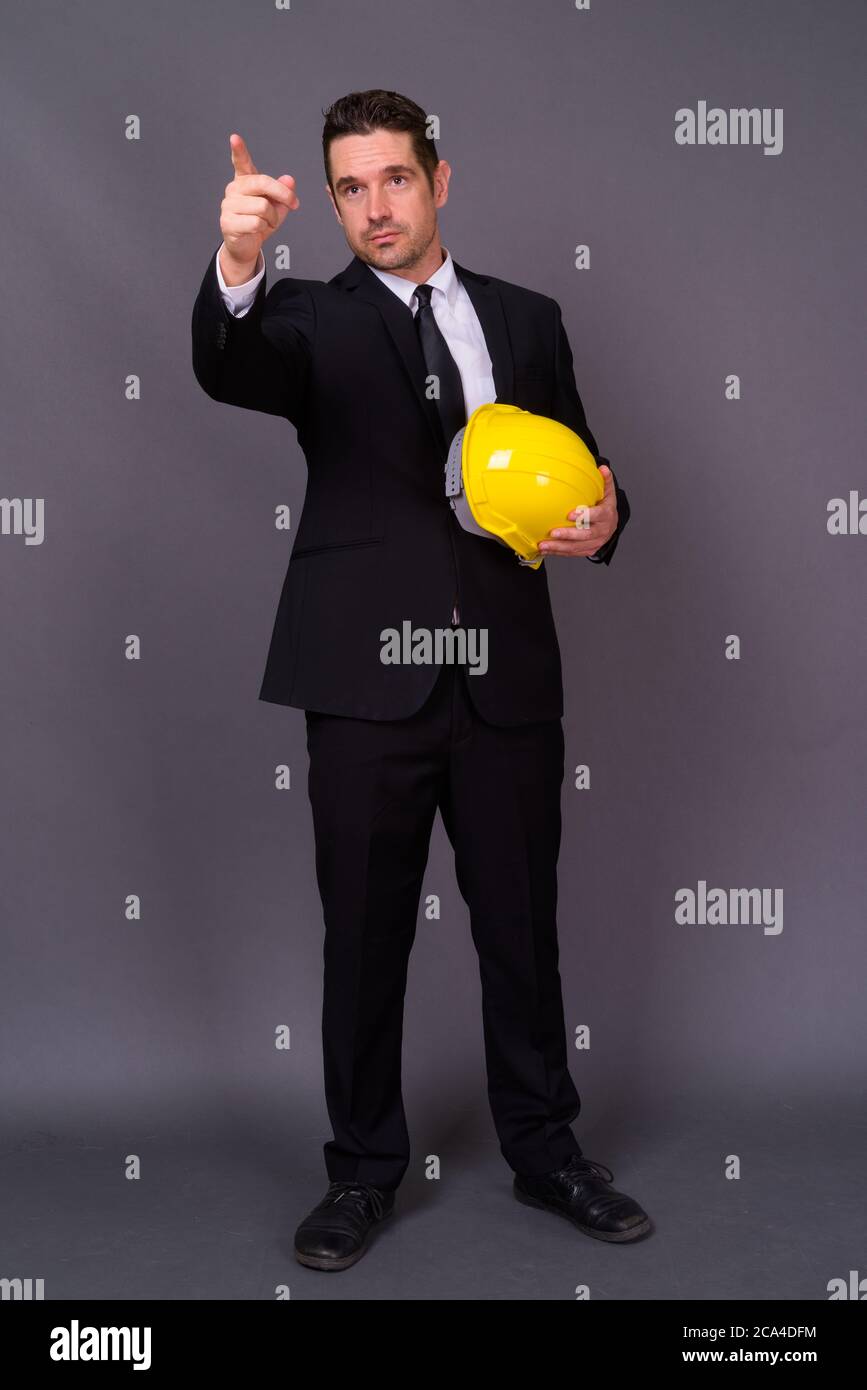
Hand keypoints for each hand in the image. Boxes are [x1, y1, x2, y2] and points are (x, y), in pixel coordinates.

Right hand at [219, 133, 299, 280]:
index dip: (238, 151)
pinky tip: (258, 231)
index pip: (241, 163)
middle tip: (294, 204)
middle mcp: (234, 189)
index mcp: (245, 181)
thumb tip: (289, 180)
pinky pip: (256, 223)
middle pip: (263, 183)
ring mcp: (229, 205)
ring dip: (272, 218)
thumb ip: (284, 192)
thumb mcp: (277, 206)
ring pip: (263, 207)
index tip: (235, 138)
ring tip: (267, 223)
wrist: (246, 246)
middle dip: (283, 194)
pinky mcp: (228, 222)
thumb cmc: (261, 222)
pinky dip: (264, 229)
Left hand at [538, 463, 617, 557]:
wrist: (611, 526)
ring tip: (544, 545)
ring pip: (577, 547)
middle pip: (585, 535)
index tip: (570, 514)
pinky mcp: (588, 550)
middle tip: (553, 533)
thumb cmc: (606, 507)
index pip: (597, 515)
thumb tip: (602, 468)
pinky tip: (546, 550)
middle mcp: (602, 531)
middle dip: (568, 535)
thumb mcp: (608, 493)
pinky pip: (572, 553)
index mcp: (606, 515)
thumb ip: (605, 481)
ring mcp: (595, 542)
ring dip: (559, 547)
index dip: (584, 515)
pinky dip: (558, 552)